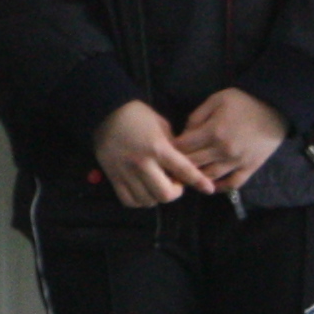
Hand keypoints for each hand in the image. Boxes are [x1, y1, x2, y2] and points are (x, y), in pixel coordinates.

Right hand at [93, 99, 215, 208]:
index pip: (183, 170)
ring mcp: (126, 172)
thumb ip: (173, 146)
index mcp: (158, 148)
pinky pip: (129, 201)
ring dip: (157, 197)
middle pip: (164, 194)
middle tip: (174, 184)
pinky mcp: (113, 177)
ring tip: (158, 186)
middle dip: (175, 193)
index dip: (198, 181)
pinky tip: (143, 191)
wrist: (105, 112)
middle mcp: (143, 163)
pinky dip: (139, 201)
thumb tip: (182, 163)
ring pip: (147, 200)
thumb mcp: (162, 125)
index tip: (208, 188)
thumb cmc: (137, 115)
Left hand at [173, 86, 286, 196]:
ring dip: (196, 178)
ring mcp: (237, 161)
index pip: (183, 147)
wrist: (275, 107)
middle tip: (172, 166)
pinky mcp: (250, 168)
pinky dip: (220, 187)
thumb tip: (185, 134)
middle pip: (193, 164)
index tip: (167, 149)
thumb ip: (197, 116)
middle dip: (180, 165)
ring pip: (209, 177)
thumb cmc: (244, 101)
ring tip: (188, 176)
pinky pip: (232, 184)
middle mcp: (223, 150)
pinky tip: (211, 185)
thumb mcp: (216, 100)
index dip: (172, 149)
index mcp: (213, 131)